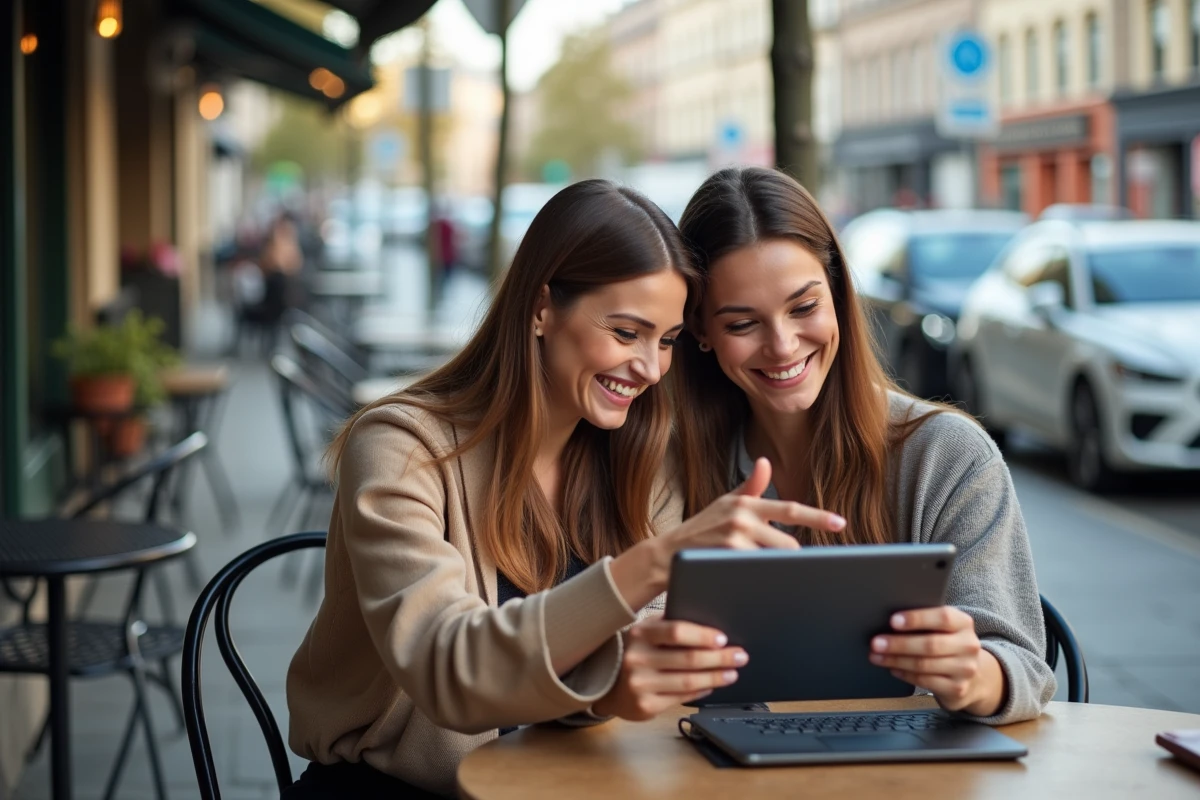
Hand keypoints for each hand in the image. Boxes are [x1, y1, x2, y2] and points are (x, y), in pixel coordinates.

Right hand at [591, 616, 744, 720]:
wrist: (607, 683)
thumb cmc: (635, 652)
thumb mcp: (645, 632)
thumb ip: (669, 626)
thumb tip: (709, 626)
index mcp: (639, 634)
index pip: (676, 631)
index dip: (703, 635)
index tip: (724, 639)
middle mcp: (637, 659)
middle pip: (688, 658)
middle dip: (719, 658)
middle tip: (740, 656)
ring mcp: (641, 684)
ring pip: (688, 681)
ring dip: (715, 677)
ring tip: (732, 672)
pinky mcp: (646, 705)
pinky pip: (682, 697)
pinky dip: (701, 691)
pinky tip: (712, 685)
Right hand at [611, 458, 845, 608]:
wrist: (666, 554)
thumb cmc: (701, 529)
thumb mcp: (725, 504)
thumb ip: (751, 487)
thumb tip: (766, 462)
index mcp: (746, 502)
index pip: (790, 509)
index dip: (817, 517)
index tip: (840, 524)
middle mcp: (741, 518)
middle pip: (788, 545)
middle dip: (794, 559)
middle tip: (798, 570)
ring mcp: (734, 540)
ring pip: (775, 561)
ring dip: (780, 572)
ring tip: (779, 581)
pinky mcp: (726, 559)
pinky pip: (759, 573)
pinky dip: (765, 580)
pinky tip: (764, 586)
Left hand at [869, 606, 1005, 715]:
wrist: (975, 676)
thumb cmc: (948, 644)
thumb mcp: (943, 628)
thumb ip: (925, 621)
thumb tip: (890, 621)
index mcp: (964, 623)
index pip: (942, 617)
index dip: (916, 619)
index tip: (893, 621)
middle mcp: (968, 645)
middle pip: (930, 644)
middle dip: (899, 644)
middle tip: (876, 643)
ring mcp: (965, 669)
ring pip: (924, 664)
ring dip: (896, 660)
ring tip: (877, 656)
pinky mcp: (957, 689)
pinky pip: (925, 681)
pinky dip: (905, 674)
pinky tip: (893, 669)